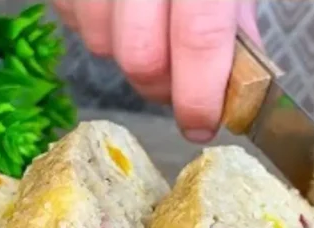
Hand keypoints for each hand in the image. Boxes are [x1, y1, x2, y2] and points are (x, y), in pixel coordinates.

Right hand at [53, 0, 260, 142]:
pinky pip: (72, 20)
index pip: (199, 39)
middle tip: (180, 80)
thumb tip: (241, 84)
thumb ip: (236, 21)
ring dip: (127, 56)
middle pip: (141, 57)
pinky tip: (119, 14)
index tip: (203, 126)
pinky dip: (96, 29)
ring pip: (100, 42)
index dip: (200, 94)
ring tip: (149, 33)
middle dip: (163, 86)